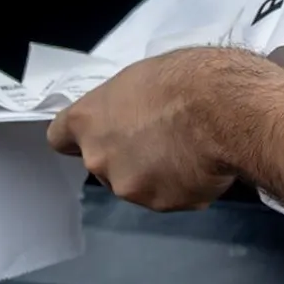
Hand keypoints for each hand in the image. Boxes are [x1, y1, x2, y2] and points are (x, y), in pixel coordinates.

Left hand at [47, 49, 238, 211]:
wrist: (224, 110)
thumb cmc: (184, 80)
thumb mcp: (142, 78)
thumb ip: (123, 106)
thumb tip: (132, 115)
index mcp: (87, 121)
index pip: (60, 138)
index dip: (81, 136)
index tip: (99, 132)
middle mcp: (99, 159)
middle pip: (103, 164)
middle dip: (126, 155)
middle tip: (160, 135)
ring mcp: (129, 186)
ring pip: (137, 183)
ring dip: (156, 172)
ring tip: (189, 148)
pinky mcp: (162, 204)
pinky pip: (170, 195)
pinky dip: (183, 184)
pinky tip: (203, 163)